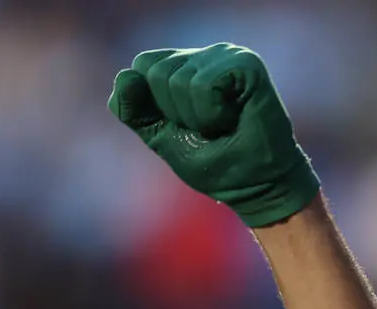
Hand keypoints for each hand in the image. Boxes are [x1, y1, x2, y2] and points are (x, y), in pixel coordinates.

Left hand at [108, 43, 319, 227]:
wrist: (252, 185)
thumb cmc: (211, 160)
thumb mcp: (159, 136)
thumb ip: (134, 110)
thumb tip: (125, 75)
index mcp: (182, 66)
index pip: (140, 66)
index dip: (153, 105)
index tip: (181, 124)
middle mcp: (203, 55)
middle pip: (155, 72)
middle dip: (174, 113)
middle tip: (205, 126)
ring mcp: (226, 55)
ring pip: (178, 80)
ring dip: (196, 118)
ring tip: (222, 124)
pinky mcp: (246, 63)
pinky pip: (204, 85)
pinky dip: (211, 114)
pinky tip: (234, 117)